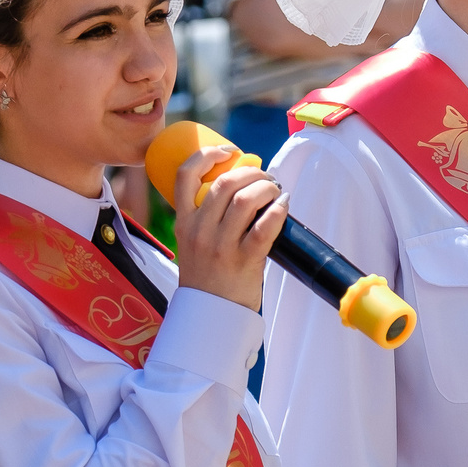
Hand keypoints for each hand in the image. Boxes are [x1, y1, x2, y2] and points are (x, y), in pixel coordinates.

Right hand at [170, 148, 287, 312]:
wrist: (210, 315)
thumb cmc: (207, 276)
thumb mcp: (192, 242)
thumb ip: (206, 217)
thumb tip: (240, 185)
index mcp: (183, 222)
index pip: (184, 175)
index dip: (206, 155)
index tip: (228, 151)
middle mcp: (199, 231)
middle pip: (224, 182)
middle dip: (251, 172)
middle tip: (264, 177)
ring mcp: (221, 246)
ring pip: (246, 199)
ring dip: (266, 187)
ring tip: (275, 190)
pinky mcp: (244, 260)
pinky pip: (264, 227)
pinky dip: (278, 210)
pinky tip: (284, 205)